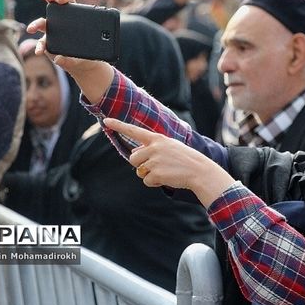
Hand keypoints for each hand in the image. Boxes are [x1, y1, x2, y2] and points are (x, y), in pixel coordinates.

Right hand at [26, 0, 113, 103]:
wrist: (82, 65)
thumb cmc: (87, 57)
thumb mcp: (84, 59)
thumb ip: (71, 59)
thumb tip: (58, 59)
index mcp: (75, 20)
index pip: (69, 4)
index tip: (61, 0)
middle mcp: (62, 23)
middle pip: (54, 7)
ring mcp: (53, 32)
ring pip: (42, 24)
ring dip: (35, 24)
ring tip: (30, 29)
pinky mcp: (48, 43)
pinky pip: (41, 43)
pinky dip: (38, 46)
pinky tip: (38, 52)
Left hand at [103, 118, 234, 207]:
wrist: (199, 170)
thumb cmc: (184, 159)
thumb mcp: (169, 147)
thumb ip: (151, 147)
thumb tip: (134, 153)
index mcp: (157, 138)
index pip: (134, 130)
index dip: (119, 125)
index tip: (106, 121)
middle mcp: (154, 148)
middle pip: (133, 158)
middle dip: (140, 164)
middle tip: (156, 166)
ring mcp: (154, 161)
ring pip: (139, 171)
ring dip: (149, 174)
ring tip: (165, 172)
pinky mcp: (156, 174)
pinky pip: (147, 181)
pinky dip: (155, 183)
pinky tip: (167, 178)